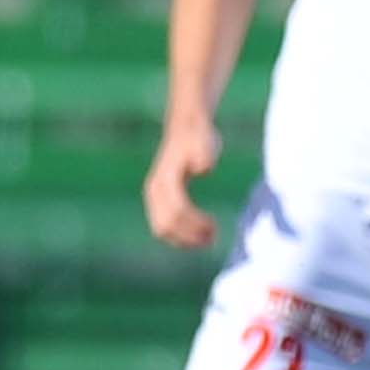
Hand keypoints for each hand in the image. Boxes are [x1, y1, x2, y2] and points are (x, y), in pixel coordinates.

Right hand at [141, 117, 222, 249]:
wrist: (185, 130)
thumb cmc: (198, 137)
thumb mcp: (204, 139)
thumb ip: (203, 151)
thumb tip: (203, 168)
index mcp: (165, 178)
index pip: (177, 211)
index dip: (195, 224)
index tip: (215, 226)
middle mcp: (155, 189)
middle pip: (166, 225)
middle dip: (189, 236)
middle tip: (213, 237)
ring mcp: (154, 196)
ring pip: (161, 229)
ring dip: (184, 239)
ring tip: (208, 239)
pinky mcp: (158, 201)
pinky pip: (163, 227)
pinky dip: (179, 236)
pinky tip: (198, 234)